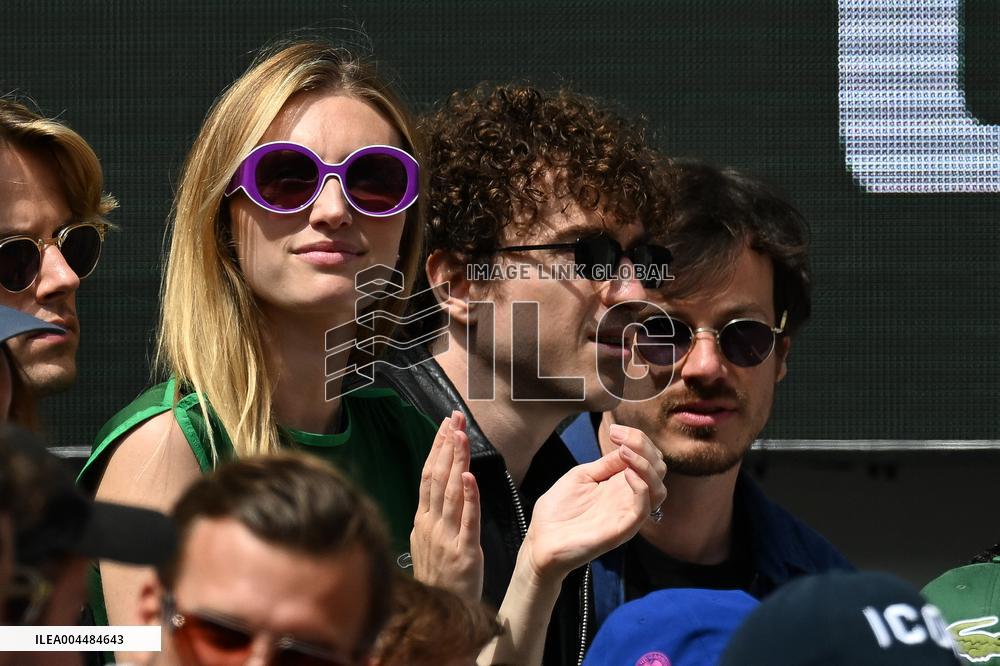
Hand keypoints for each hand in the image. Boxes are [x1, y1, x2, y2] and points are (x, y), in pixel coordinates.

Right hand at [411, 410, 483, 601]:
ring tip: (461, 435)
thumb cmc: (438, 579)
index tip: (445, 423)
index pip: (428, 475)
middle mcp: (430, 523)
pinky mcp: (464, 551)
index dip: (437, 447)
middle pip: (437, 476)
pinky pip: (467, 520)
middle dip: (447, 444)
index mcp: (423, 520)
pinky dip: (469, 496)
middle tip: (455, 417)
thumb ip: (429, 519)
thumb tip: (431, 495)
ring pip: (451, 491)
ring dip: (457, 461)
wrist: (440, 614)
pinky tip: (470, 476)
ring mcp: (446, 537)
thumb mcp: (426, 544)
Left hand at [522, 424, 666, 580]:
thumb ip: (605, 465)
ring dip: (647, 466)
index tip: (615, 430)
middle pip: (658, 470)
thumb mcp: (581, 477)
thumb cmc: (558, 511)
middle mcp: (628, 498)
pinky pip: (643, 510)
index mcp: (619, 484)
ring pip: (659, 490)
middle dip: (644, 447)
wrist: (540, 541)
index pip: (647, 458)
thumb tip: (626, 447)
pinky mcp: (621, 530)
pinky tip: (627, 474)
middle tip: (620, 438)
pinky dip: (642, 488)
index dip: (637, 439)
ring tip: (626, 453)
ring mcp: (626, 514)